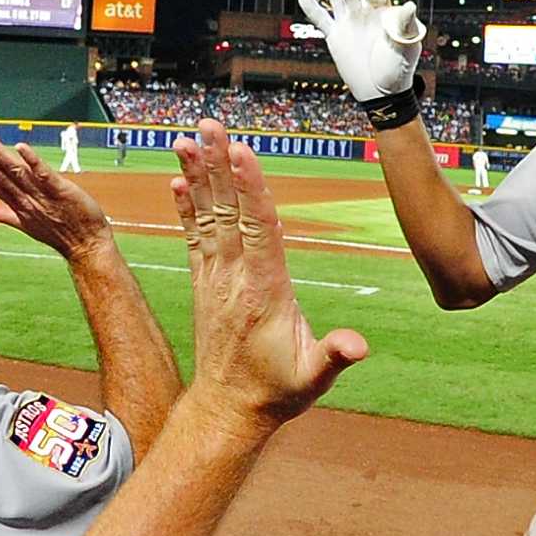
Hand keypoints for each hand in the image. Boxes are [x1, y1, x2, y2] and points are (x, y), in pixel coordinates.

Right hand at [0, 129, 112, 259]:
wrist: (86, 246)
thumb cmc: (60, 234)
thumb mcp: (25, 224)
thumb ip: (2, 214)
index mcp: (16, 203)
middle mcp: (24, 198)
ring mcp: (40, 195)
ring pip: (15, 172)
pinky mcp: (60, 190)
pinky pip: (43, 174)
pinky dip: (32, 161)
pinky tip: (20, 147)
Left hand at [172, 119, 366, 428]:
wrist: (229, 410)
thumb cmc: (278, 391)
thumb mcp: (314, 377)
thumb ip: (335, 356)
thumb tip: (358, 346)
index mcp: (264, 292)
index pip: (258, 230)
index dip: (251, 189)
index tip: (242, 152)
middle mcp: (234, 278)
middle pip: (227, 212)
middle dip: (219, 166)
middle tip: (209, 125)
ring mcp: (215, 279)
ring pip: (207, 217)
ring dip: (198, 176)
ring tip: (187, 138)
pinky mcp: (205, 283)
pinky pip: (194, 237)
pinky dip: (186, 208)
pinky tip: (178, 181)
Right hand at [298, 0, 424, 101]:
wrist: (382, 93)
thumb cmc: (400, 69)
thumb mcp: (406, 46)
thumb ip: (405, 26)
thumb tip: (409, 6)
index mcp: (383, 11)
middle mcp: (365, 12)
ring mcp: (350, 23)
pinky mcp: (336, 37)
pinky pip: (322, 20)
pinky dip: (313, 9)